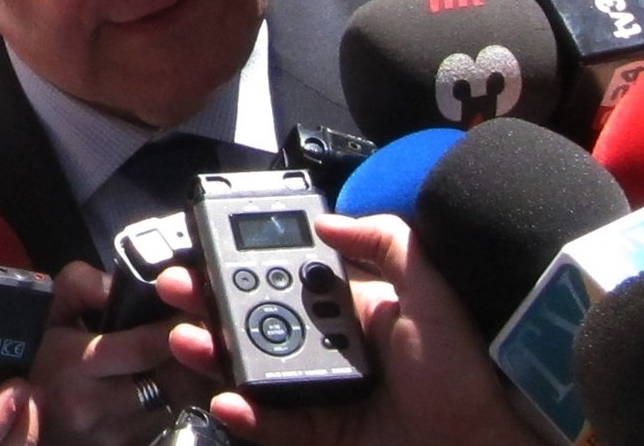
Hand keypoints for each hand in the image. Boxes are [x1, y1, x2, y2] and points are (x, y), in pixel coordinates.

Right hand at [31, 262, 213, 445]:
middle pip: (168, 381)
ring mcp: (109, 435)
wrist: (20, 409)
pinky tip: (172, 382)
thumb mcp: (52, 307)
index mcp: (75, 363)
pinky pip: (163, 424)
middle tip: (202, 334)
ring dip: (187, 381)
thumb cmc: (40, 353)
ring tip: (189, 357)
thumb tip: (120, 284)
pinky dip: (175, 403)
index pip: (144, 347)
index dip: (176, 328)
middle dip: (189, 356)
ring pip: (172, 406)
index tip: (194, 312)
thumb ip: (83, 285)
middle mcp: (94, 406)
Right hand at [160, 214, 545, 445]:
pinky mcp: (319, 437)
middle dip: (210, 303)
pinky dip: (245, 416)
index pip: (286, 278)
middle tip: (176, 289)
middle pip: (256, 322)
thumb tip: (329, 219)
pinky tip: (225, 400)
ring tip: (186, 341)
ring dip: (213, 354)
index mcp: (352, 307)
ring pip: (253, 370)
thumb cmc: (467, 371)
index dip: (244, 264)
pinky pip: (272, 426)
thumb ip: (388, 243)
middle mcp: (330, 346)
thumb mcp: (432, 292)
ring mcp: (320, 394)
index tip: (208, 249)